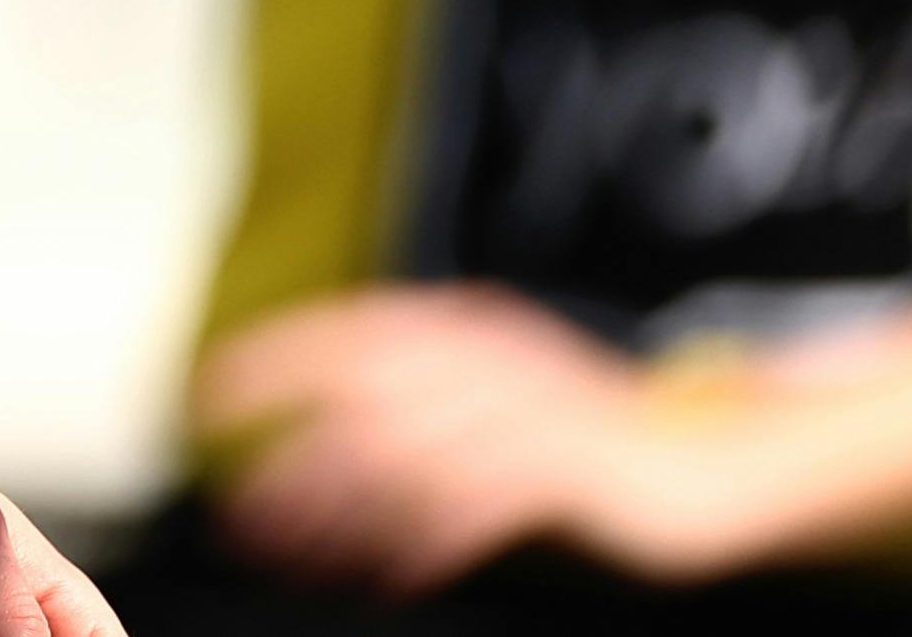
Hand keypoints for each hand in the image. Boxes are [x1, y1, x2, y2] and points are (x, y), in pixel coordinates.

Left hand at [197, 288, 756, 598]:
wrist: (703, 462)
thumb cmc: (590, 439)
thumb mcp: (496, 392)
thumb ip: (424, 394)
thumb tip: (330, 420)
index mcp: (466, 330)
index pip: (349, 332)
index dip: (273, 359)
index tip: (208, 393)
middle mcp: (488, 360)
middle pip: (363, 403)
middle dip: (291, 458)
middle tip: (233, 512)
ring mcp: (526, 414)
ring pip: (407, 461)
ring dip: (340, 515)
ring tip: (289, 559)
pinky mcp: (564, 473)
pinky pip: (475, 509)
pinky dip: (425, 544)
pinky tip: (388, 581)